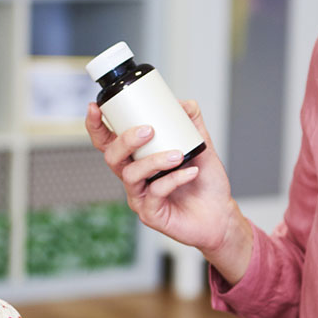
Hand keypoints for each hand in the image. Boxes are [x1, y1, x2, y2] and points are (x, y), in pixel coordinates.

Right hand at [86, 100, 252, 280]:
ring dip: (154, 160)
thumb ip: (192, 123)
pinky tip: (192, 172)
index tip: (95, 107)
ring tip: (178, 154)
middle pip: (112, 157)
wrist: (221, 213)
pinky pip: (155, 193)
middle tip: (149, 130)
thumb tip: (184, 103)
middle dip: (125, 140)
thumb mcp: (200, 145)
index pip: (108, 142)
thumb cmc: (205, 182)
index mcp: (137, 160)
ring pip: (131, 175)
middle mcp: (134, 178)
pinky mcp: (151, 215)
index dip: (96, 126)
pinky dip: (174, 179)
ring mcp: (140, 198)